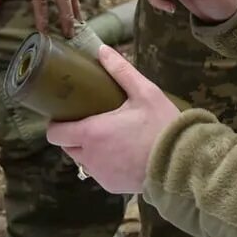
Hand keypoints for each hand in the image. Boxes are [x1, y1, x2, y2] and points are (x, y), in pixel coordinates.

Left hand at [46, 47, 179, 194]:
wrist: (181, 164)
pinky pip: (99, 173)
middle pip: (67, 147)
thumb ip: (121, 71)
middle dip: (74, 135)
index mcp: (91, 133)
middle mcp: (90, 157)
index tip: (67, 114)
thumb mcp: (145, 93)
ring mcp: (100, 175)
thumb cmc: (161, 126)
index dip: (57, 124)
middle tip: (94, 122)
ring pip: (83, 161)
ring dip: (89, 150)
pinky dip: (105, 164)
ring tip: (110, 138)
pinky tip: (122, 154)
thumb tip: (102, 50)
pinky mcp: (111, 187)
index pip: (55, 133)